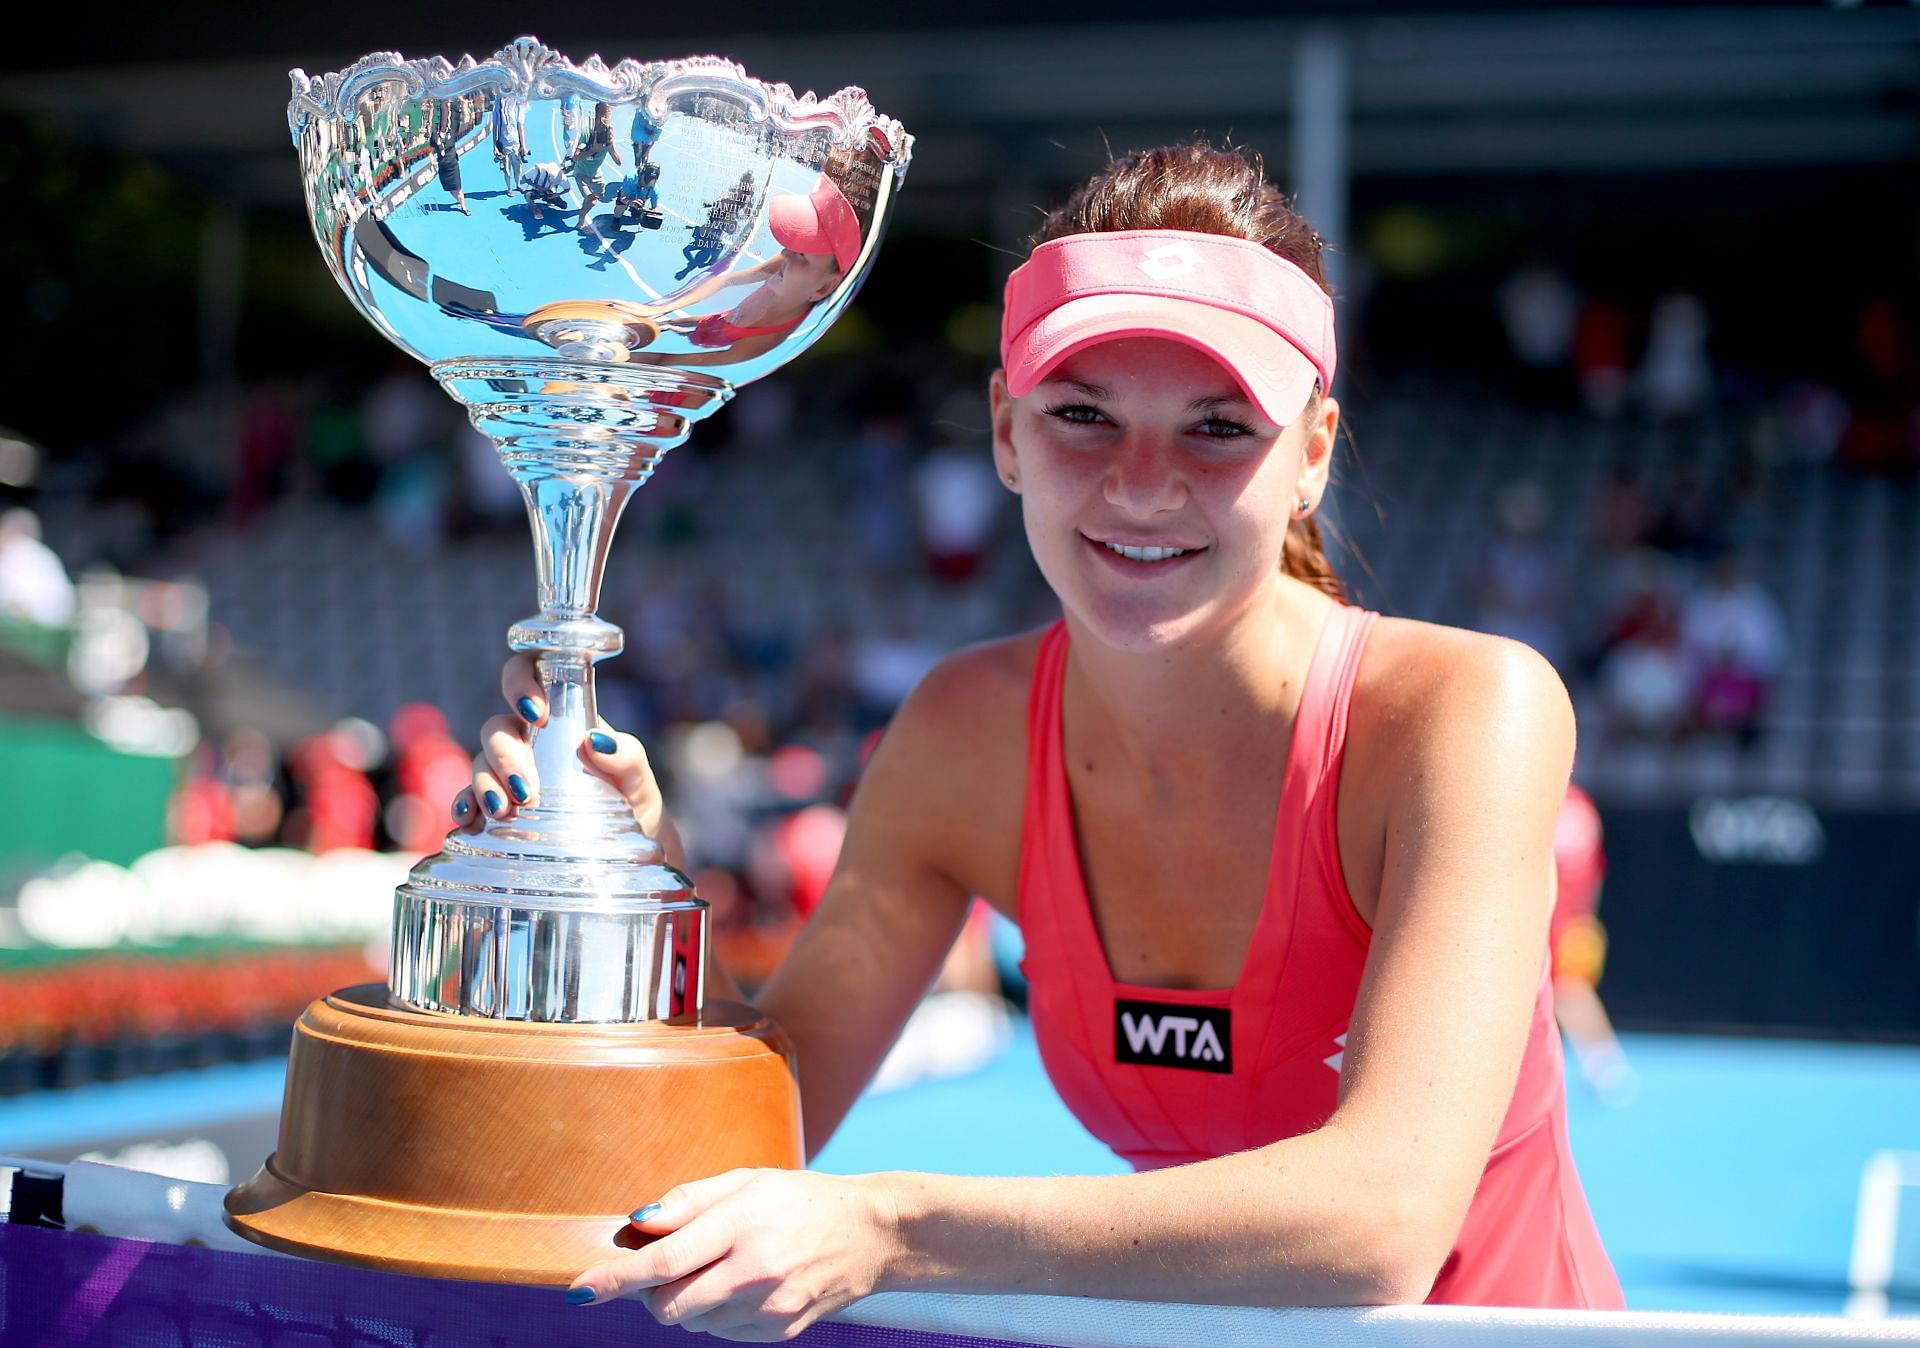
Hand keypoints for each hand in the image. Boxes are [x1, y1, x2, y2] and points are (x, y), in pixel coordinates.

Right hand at [452, 654, 680, 860]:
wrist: (633, 840)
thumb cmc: (632, 796)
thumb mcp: (638, 775)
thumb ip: (626, 755)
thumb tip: (594, 742)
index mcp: (559, 716)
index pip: (527, 675)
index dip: (520, 683)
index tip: (537, 714)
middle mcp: (527, 739)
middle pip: (497, 728)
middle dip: (505, 755)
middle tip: (527, 790)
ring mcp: (508, 773)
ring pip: (480, 762)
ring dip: (485, 783)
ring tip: (505, 811)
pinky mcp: (498, 806)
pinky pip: (469, 799)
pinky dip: (465, 806)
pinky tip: (471, 820)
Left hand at [568, 1170, 898, 1340]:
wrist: (871, 1235)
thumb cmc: (802, 1199)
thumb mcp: (748, 1180)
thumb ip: (689, 1201)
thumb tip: (637, 1223)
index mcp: (743, 1224)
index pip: (664, 1260)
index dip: (615, 1279)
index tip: (578, 1291)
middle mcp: (755, 1272)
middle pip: (669, 1305)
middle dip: (652, 1291)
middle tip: (666, 1264)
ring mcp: (768, 1309)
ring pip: (692, 1322)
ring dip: (686, 1299)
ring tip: (719, 1265)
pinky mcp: (777, 1333)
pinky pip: (720, 1332)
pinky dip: (715, 1312)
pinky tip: (742, 1284)